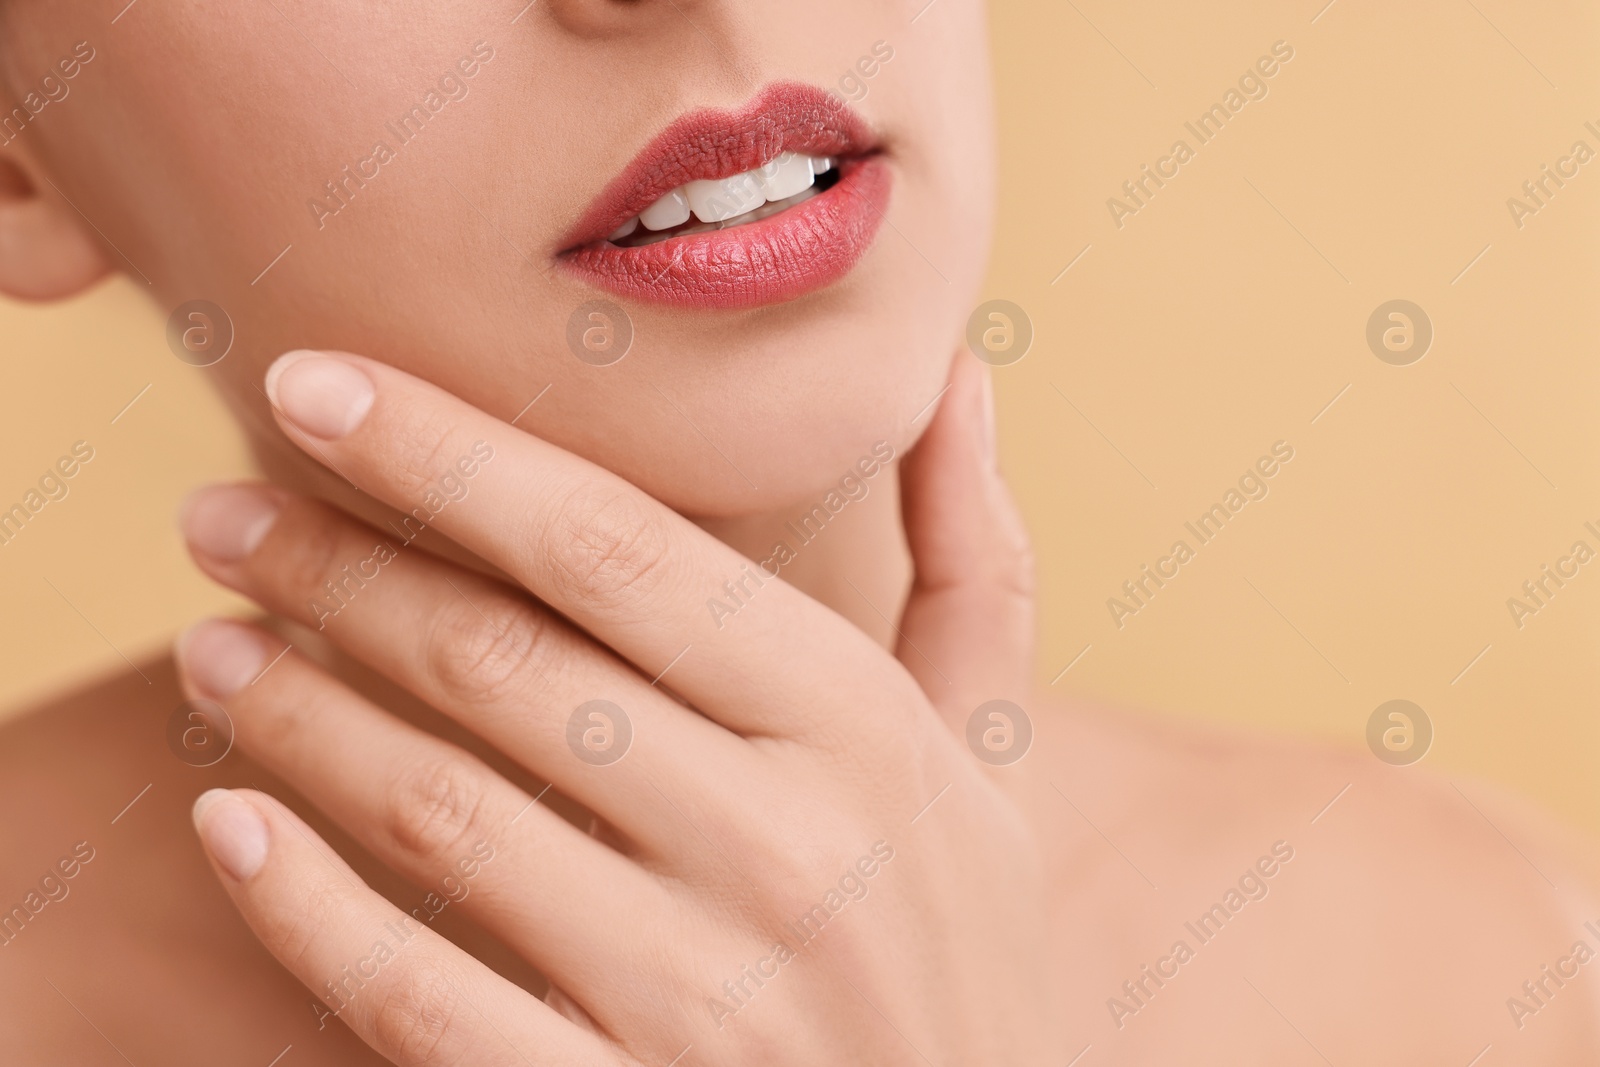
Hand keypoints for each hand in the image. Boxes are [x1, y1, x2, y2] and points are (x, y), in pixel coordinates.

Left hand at [175, 347, 1059, 1064]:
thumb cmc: (961, 938)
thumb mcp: (990, 751)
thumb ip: (972, 559)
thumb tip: (951, 376)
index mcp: (861, 727)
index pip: (615, 550)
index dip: (447, 454)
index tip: (316, 382)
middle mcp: (782, 847)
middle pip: (501, 661)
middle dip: (333, 565)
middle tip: (220, 513)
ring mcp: (698, 994)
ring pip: (438, 810)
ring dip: (295, 712)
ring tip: (212, 643)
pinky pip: (414, 996)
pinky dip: (302, 906)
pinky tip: (229, 825)